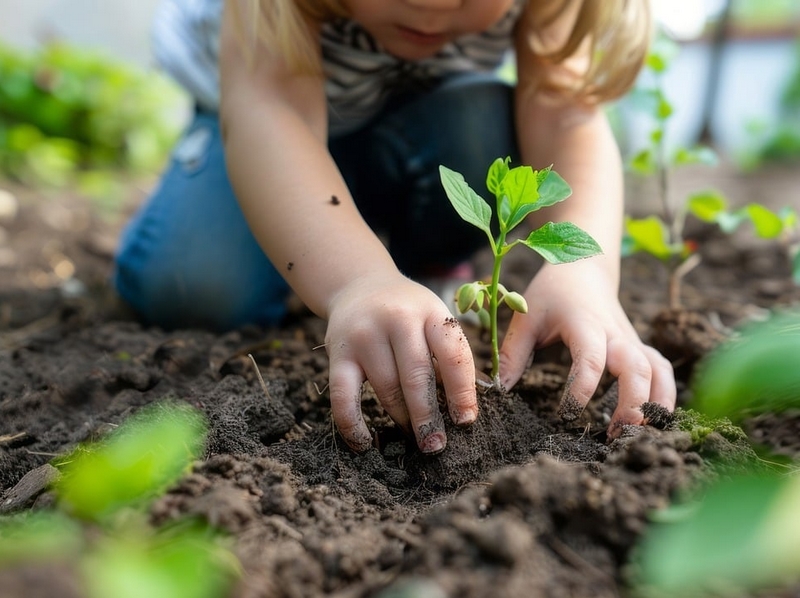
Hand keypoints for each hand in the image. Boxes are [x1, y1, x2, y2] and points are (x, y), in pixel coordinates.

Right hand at [324, 273, 478, 452]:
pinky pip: (343, 396)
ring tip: (413, 437)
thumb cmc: (408, 312)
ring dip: (401, 419)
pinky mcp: (338, 352)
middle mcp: (397, 319)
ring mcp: (365, 335)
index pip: (453, 354)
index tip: (465, 421)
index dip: (462, 391)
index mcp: (430, 311)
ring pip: (386, 389)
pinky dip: (352, 424)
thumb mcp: (434, 319)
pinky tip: (364, 443)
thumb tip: (466, 411)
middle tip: (435, 445)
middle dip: (428, 417)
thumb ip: (450, 357)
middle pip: (416, 376)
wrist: (359, 284)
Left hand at [498, 260, 675, 437]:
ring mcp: (631, 341)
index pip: (591, 359)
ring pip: (658, 370)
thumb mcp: (526, 317)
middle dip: (632, 404)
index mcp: (585, 325)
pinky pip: (661, 370)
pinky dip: (664, 395)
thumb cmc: (552, 293)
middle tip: (615, 436)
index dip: (582, 389)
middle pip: (637, 368)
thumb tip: (500, 390)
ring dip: (655, 403)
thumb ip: (513, 353)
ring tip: (639, 435)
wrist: (584, 267)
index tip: (565, 414)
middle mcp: (615, 334)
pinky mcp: (639, 348)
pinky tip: (653, 421)